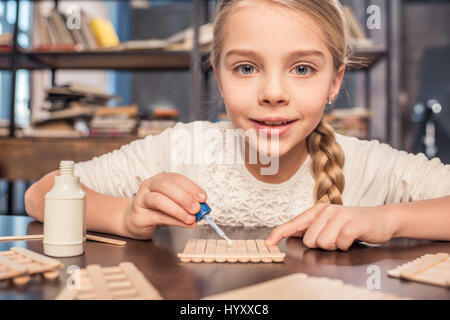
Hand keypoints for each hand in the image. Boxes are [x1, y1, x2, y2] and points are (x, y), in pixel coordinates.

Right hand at [121, 172, 206, 239]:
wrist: (134, 220)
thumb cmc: (155, 210)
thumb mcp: (172, 204)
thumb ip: (185, 205)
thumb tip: (201, 209)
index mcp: (159, 179)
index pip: (176, 178)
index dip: (191, 187)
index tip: (203, 197)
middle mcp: (149, 186)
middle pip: (166, 186)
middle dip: (184, 197)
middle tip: (197, 208)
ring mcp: (142, 199)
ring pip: (159, 200)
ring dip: (178, 209)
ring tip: (191, 218)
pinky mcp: (139, 215)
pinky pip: (157, 216)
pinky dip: (173, 220)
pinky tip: (184, 223)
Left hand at [265, 203, 397, 250]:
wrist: (381, 219)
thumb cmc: (352, 223)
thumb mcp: (329, 223)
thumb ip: (311, 227)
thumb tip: (289, 233)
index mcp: (317, 211)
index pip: (294, 223)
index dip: (279, 233)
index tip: (269, 243)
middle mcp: (326, 210)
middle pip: (310, 240)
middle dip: (322, 245)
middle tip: (335, 238)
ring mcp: (339, 215)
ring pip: (323, 243)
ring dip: (335, 246)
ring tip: (343, 238)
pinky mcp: (352, 223)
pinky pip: (341, 243)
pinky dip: (346, 246)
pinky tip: (352, 238)